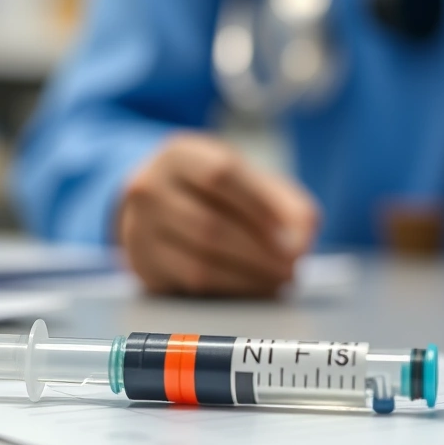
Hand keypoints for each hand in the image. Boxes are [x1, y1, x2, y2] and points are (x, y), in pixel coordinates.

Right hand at [119, 133, 318, 296]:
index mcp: (178, 155)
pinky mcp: (143, 266)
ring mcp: (138, 230)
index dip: (263, 207)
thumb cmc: (215, 190)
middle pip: (210, 226)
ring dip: (250, 277)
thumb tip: (305, 236)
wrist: (158, 201)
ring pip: (200, 263)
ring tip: (281, 279)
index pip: (220, 176)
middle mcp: (148, 188)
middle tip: (295, 266)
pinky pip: (192, 285)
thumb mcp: (247, 179)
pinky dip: (233, 289)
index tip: (299, 233)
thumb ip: (283, 202)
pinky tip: (256, 286)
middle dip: (262, 252)